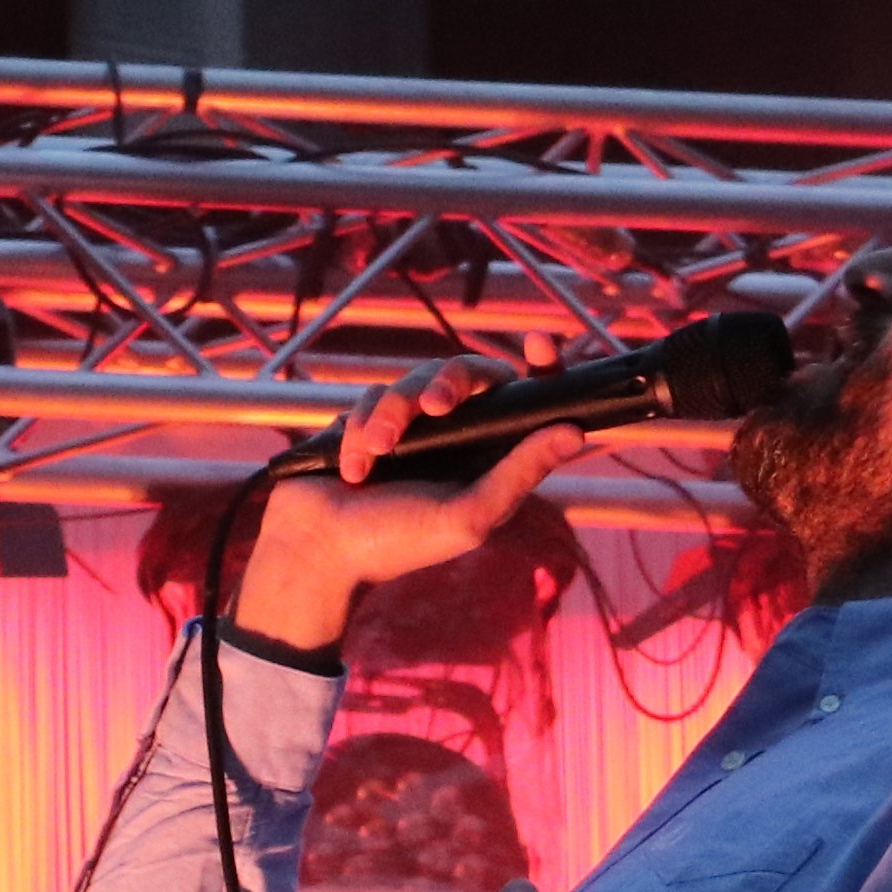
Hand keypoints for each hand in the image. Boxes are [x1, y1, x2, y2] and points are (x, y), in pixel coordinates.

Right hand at [214, 365, 589, 659]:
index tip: (538, 343)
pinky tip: (353, 469)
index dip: (540, 368)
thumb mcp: (467, 517)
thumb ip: (518, 474)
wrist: (317, 548)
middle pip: (469, 374)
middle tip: (432, 405)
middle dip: (450, 380)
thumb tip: (574, 431)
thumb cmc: (398, 544)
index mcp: (490, 458)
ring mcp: (413, 425)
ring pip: (415, 380)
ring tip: (375, 453)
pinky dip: (361, 429)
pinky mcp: (371, 419)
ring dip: (392, 414)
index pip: (526, 401)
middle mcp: (457, 436)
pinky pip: (374, 396)